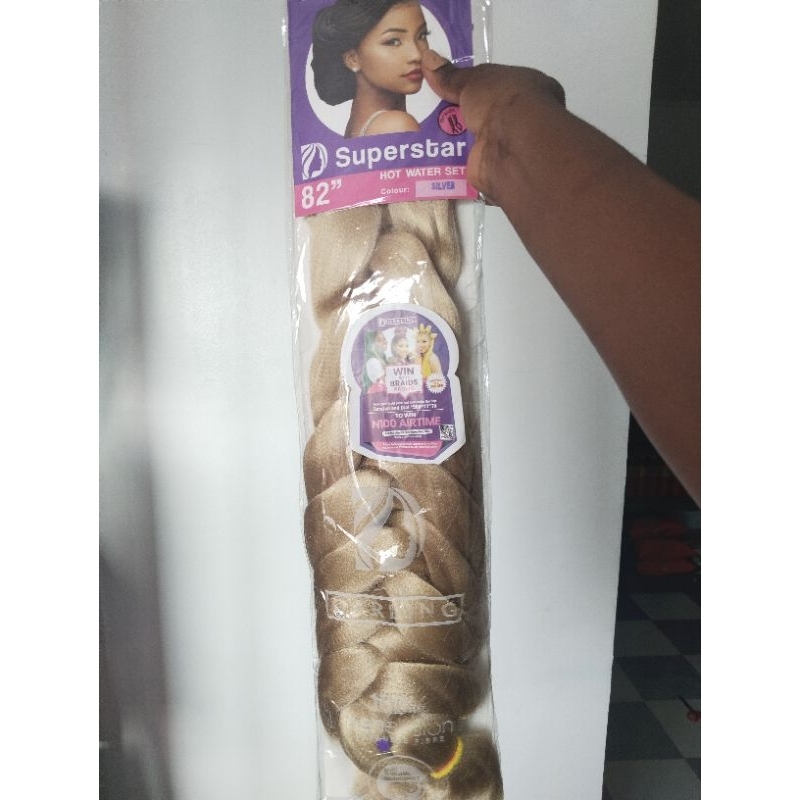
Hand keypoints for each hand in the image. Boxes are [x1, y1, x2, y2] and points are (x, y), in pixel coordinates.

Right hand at [421, 50, 565, 199]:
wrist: (510, 147)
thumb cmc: (501, 101)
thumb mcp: (473, 80)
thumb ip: (451, 76)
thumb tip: (428, 58)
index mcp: (526, 89)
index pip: (498, 86)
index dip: (475, 86)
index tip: (447, 85)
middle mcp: (519, 119)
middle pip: (483, 114)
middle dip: (459, 113)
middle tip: (426, 108)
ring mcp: (504, 147)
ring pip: (471, 140)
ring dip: (449, 138)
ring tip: (415, 130)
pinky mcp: (487, 170)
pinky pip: (462, 164)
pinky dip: (445, 162)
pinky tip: (421, 155)